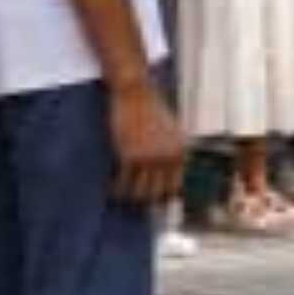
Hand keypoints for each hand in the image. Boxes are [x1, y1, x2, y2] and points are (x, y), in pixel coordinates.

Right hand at [105, 71, 187, 209]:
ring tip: (122, 198)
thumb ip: (173, 152)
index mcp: (181, 153)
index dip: (165, 198)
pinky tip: (111, 189)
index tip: (155, 202)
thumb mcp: (172, 131)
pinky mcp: (130, 155)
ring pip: (140, 193)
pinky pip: (123, 183)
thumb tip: (170, 173)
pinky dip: (116, 190)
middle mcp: (168, 158)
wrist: (134, 91)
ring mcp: (149, 158)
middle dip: (147, 201)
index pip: (177, 187)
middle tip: (136, 203)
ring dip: (130, 199)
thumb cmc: (150, 108)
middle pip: (159, 194)